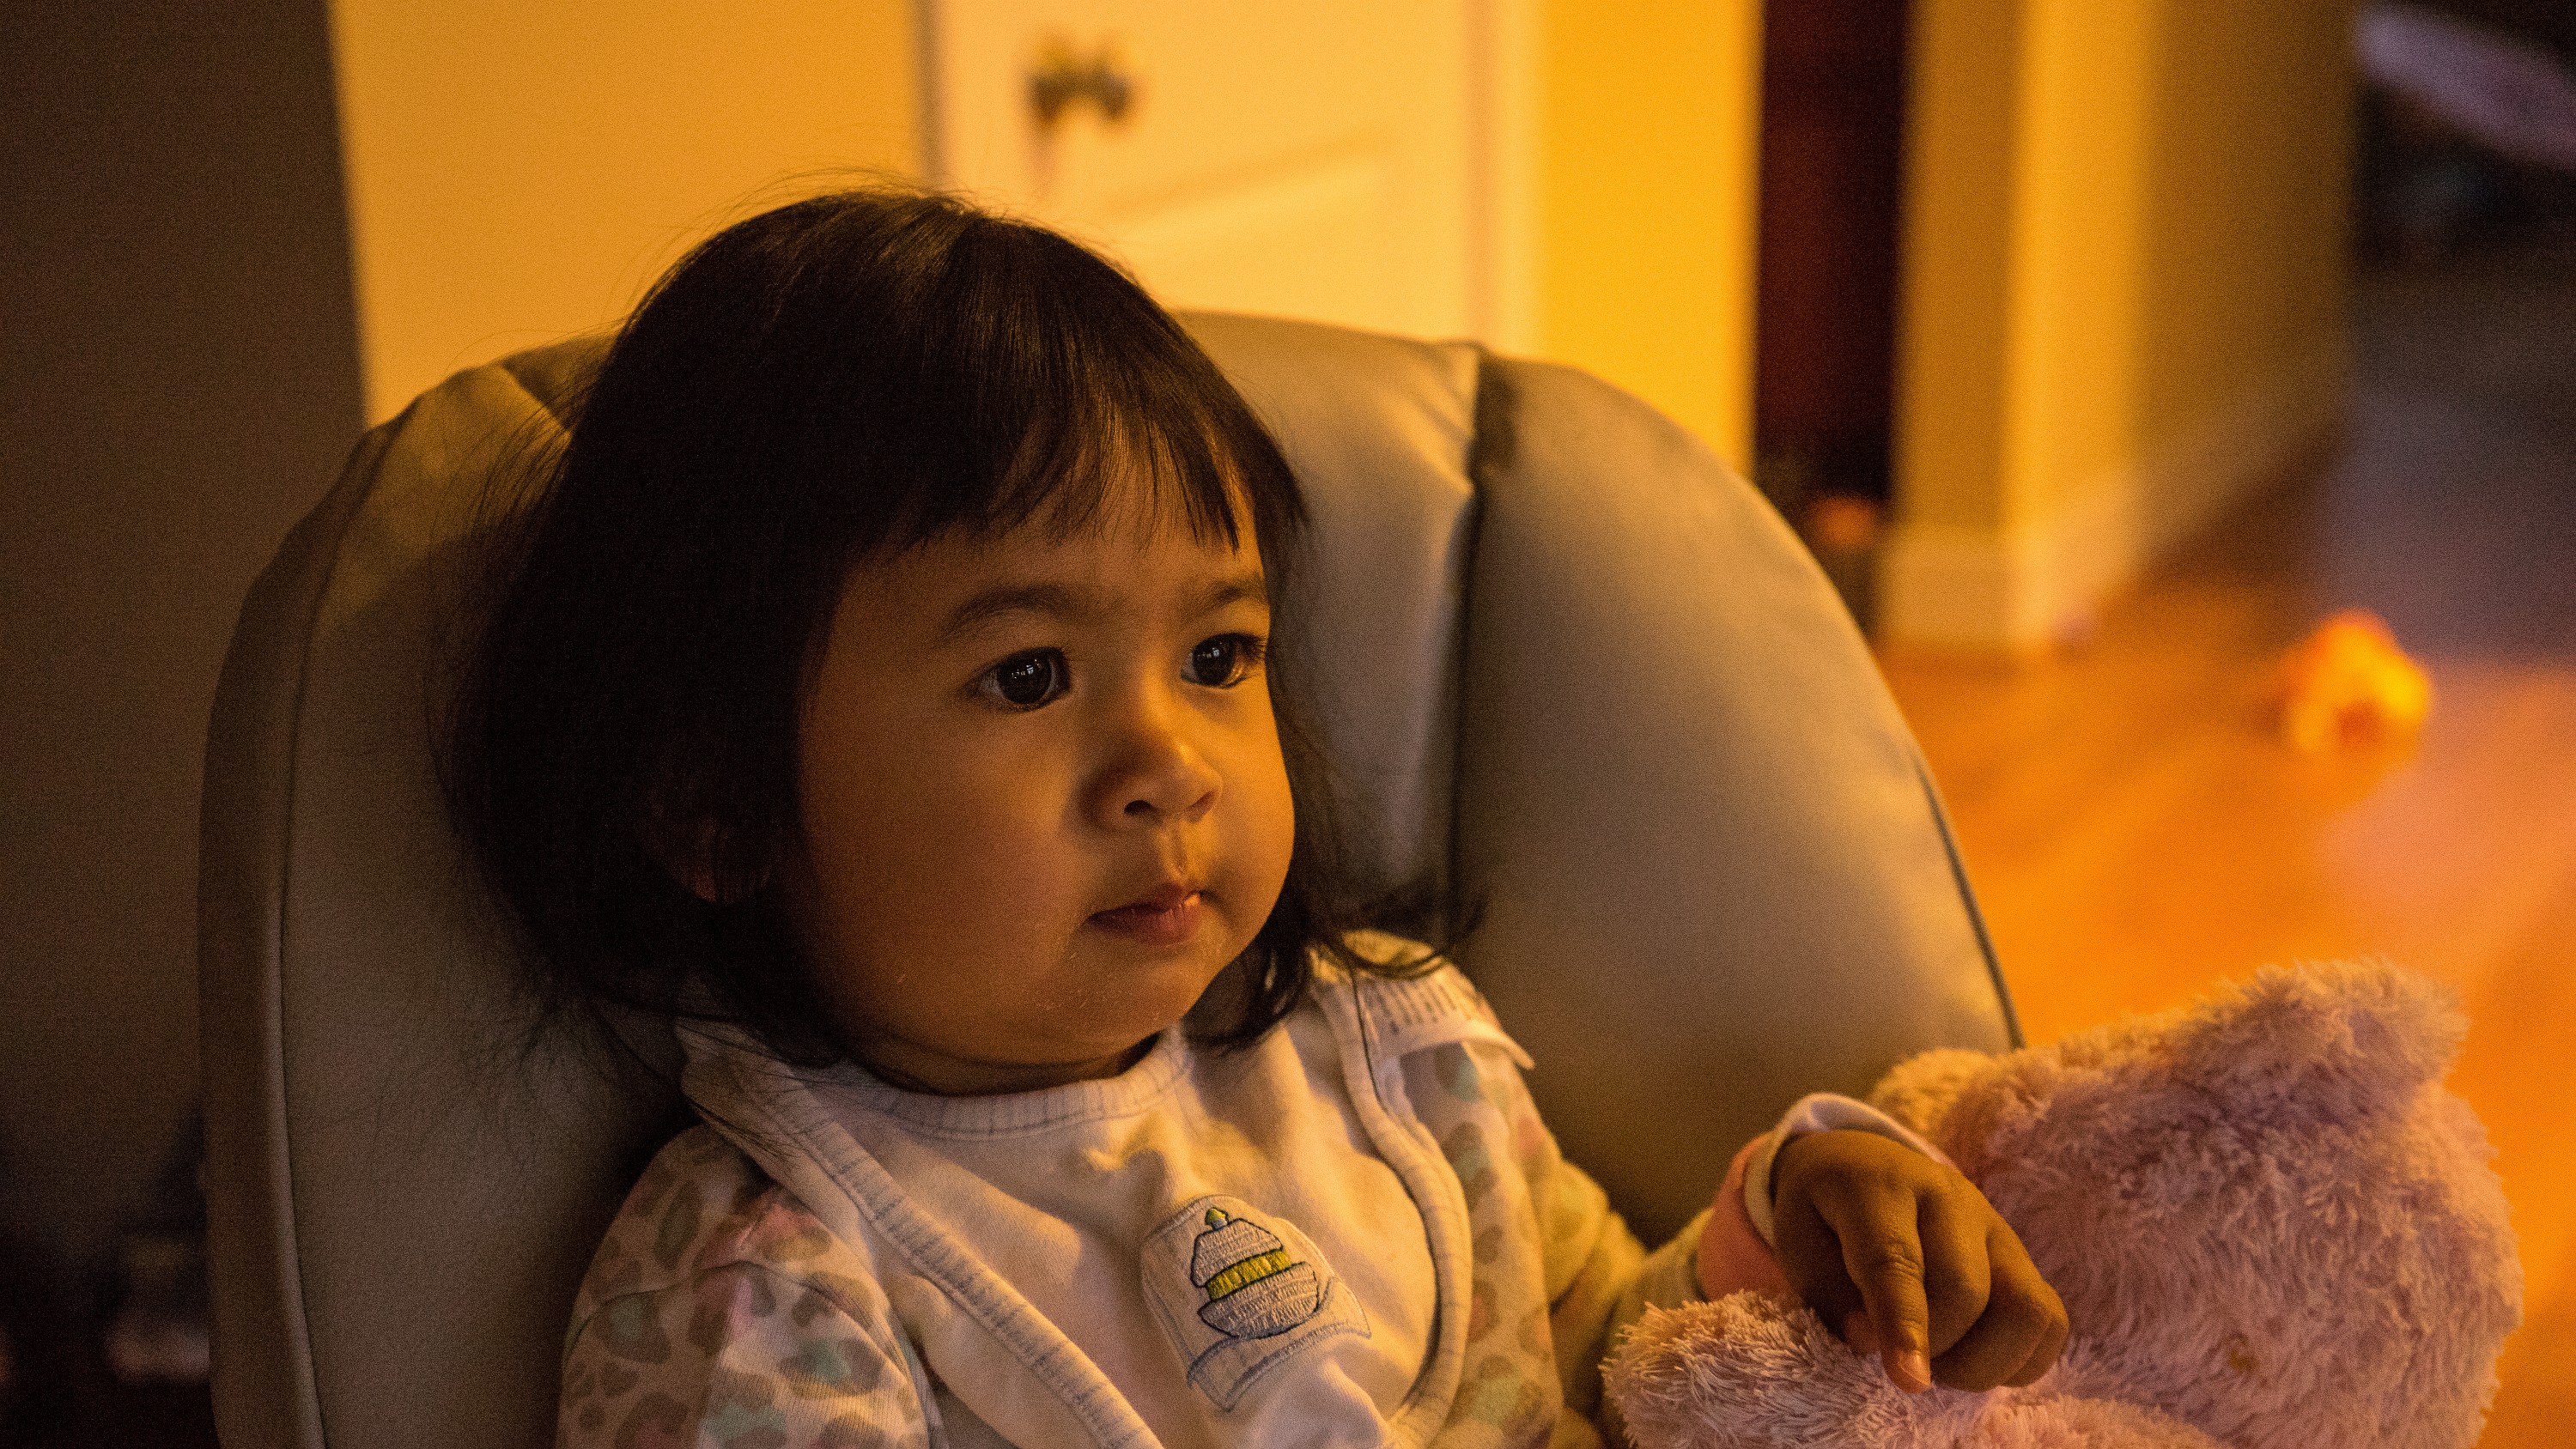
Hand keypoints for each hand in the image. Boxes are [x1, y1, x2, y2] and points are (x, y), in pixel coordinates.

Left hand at [1769, 1129, 2067, 1393]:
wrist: (1865, 1165)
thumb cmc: (1825, 1213)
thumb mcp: (1796, 1239)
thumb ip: (1825, 1291)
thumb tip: (1870, 1342)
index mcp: (1879, 1187)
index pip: (1898, 1260)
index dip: (1905, 1325)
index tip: (1909, 1381)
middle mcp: (1948, 1197)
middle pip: (1965, 1289)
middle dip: (1934, 1345)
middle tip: (1899, 1357)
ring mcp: (1995, 1226)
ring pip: (2025, 1307)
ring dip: (1983, 1361)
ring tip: (1939, 1363)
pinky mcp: (2023, 1256)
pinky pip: (2049, 1320)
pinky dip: (2018, 1359)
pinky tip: (1973, 1359)